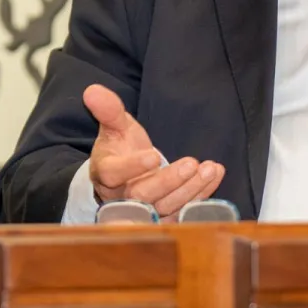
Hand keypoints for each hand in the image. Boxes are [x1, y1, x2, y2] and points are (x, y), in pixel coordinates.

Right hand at [84, 85, 225, 218]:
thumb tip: (92, 90)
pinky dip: (201, 195)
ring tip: (208, 169)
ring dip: (190, 189)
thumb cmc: (120, 148)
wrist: (126, 176)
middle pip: (143, 195)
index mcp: (105, 172)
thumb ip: (108, 110)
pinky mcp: (163, 218)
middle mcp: (121, 196)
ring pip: (166, 207)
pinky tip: (214, 175)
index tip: (154, 155)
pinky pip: (183, 211)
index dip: (132, 167)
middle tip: (191, 163)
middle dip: (169, 181)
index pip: (113, 173)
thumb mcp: (114, 127)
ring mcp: (144, 210)